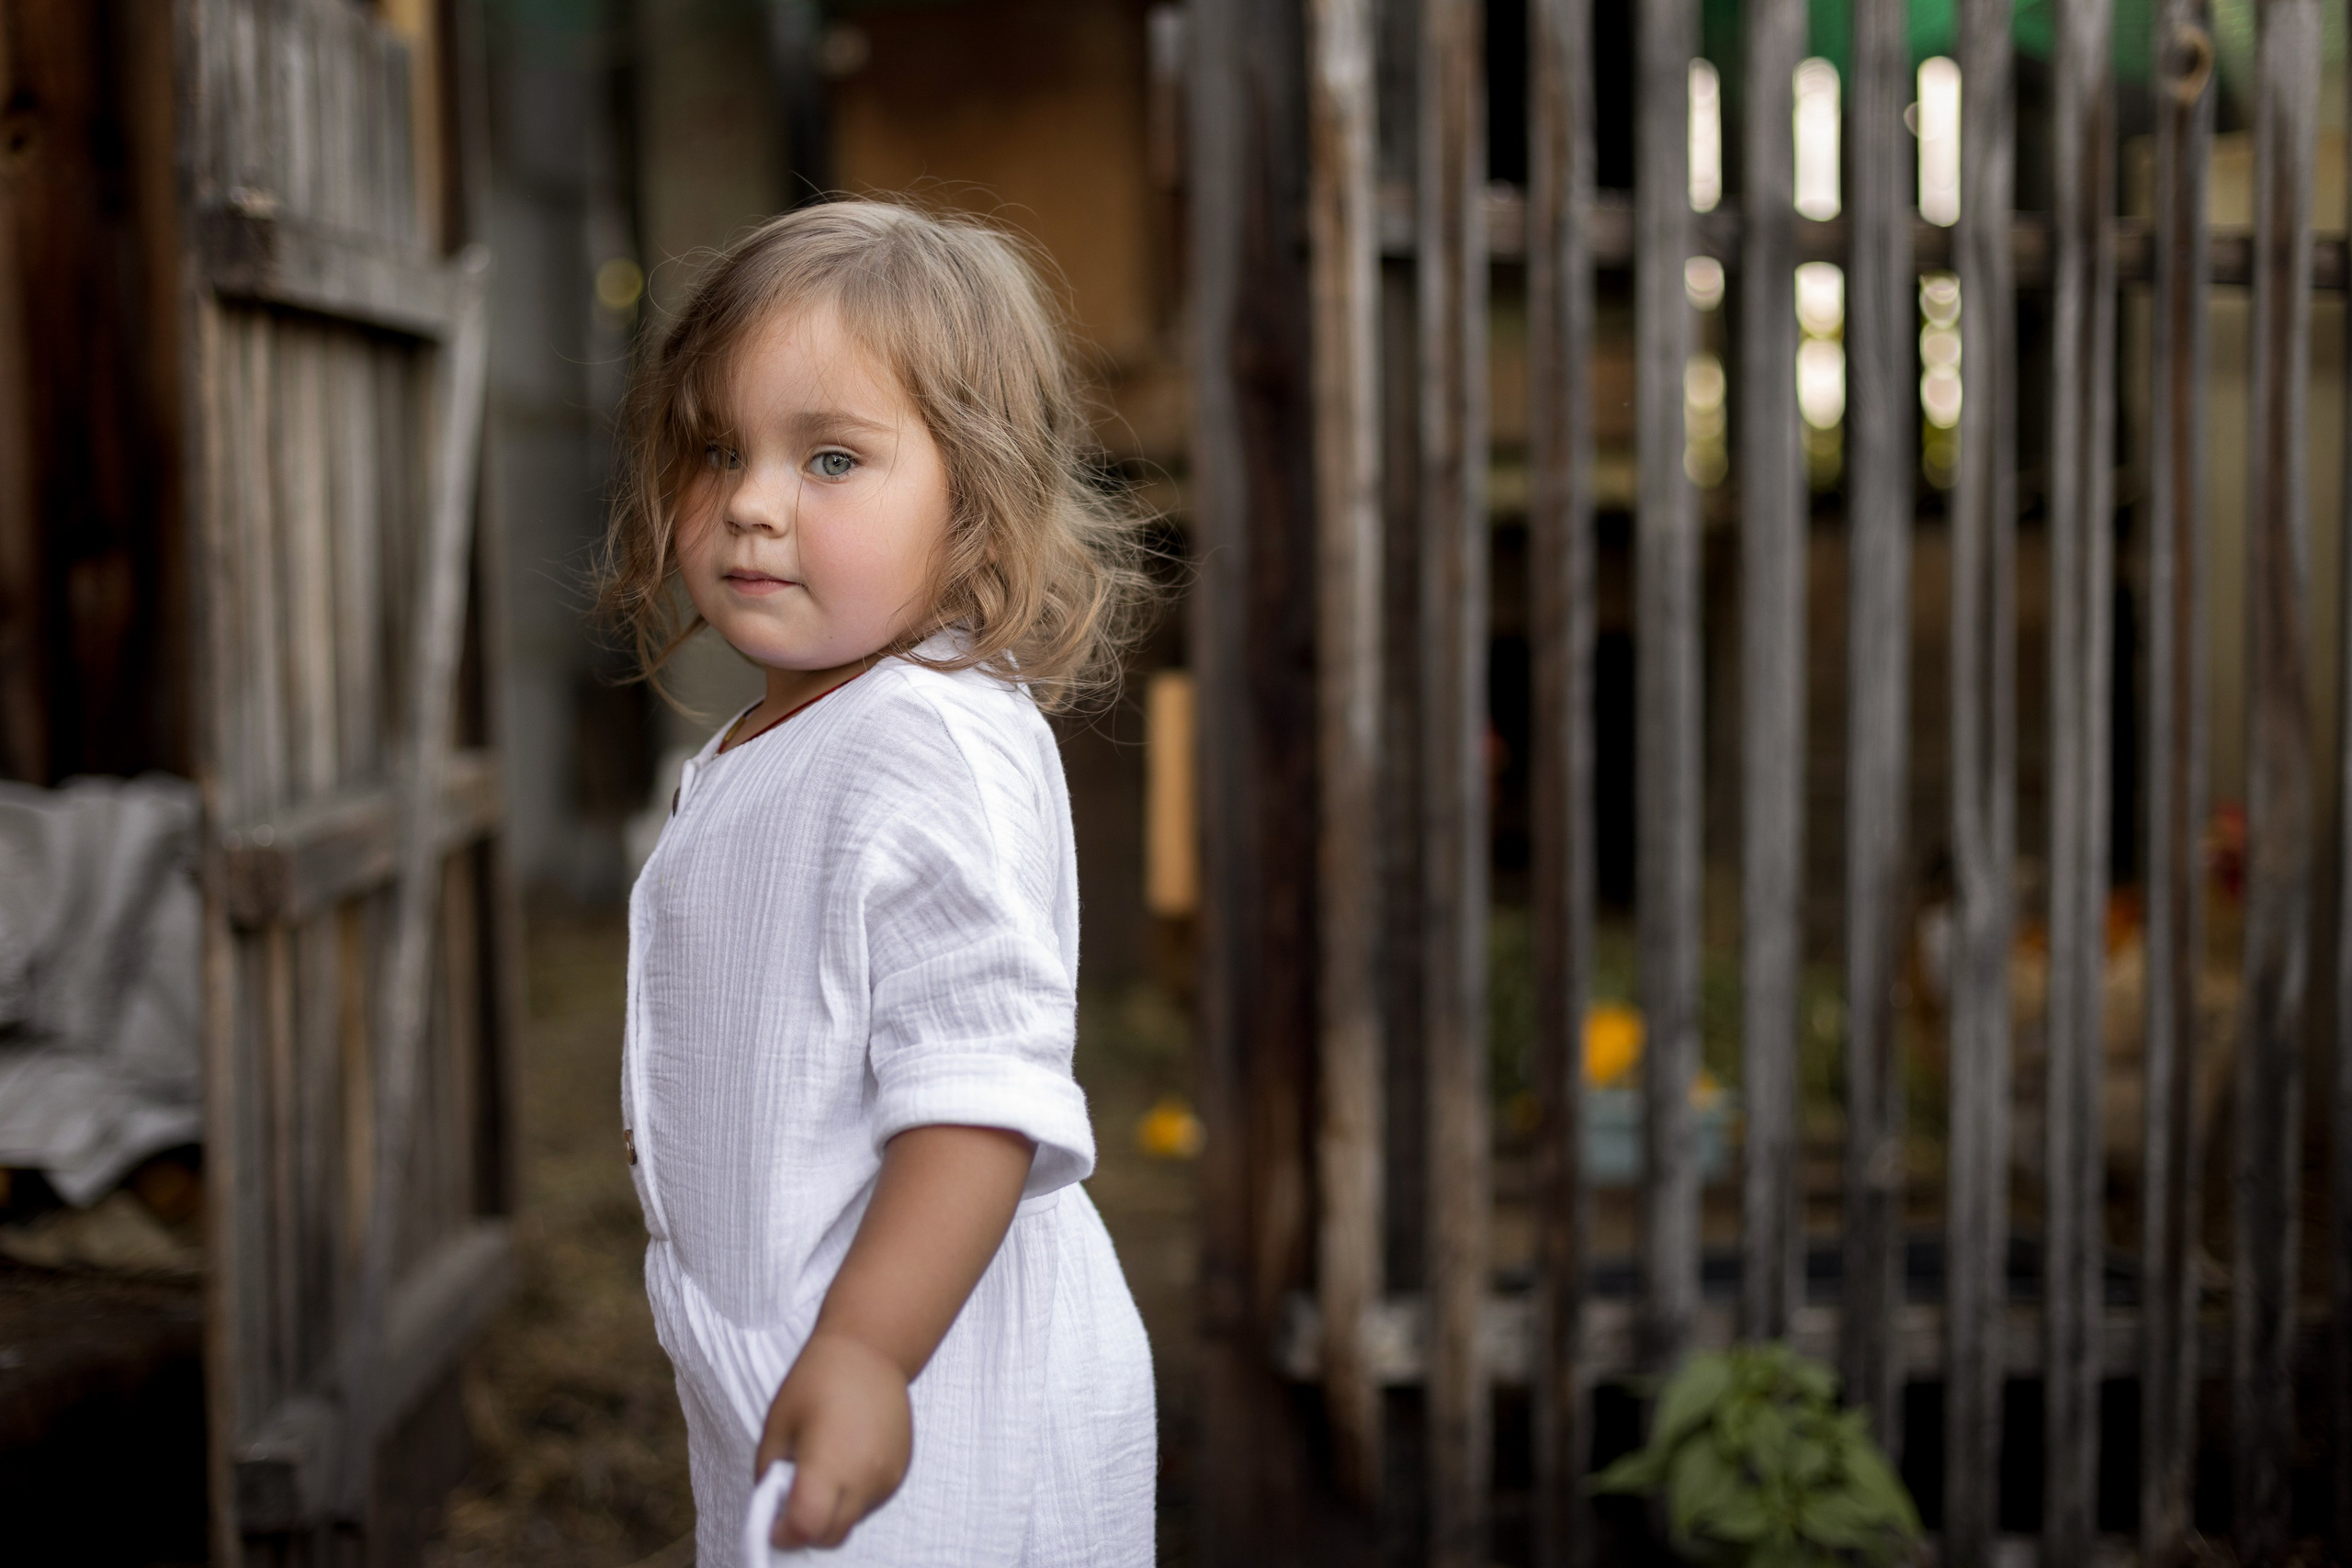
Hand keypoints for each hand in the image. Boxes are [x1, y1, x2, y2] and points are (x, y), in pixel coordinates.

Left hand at [754, 1331, 913, 1548]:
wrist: (870, 1351)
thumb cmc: (818, 1380)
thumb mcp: (776, 1426)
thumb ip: (770, 1475)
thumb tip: (774, 1508)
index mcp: (829, 1463)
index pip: (807, 1528)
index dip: (784, 1533)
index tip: (773, 1521)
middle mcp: (865, 1477)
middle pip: (831, 1536)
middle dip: (806, 1529)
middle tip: (790, 1502)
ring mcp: (887, 1476)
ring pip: (852, 1520)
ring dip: (831, 1512)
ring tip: (820, 1470)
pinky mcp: (900, 1471)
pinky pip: (870, 1501)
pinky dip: (852, 1496)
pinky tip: (844, 1459)